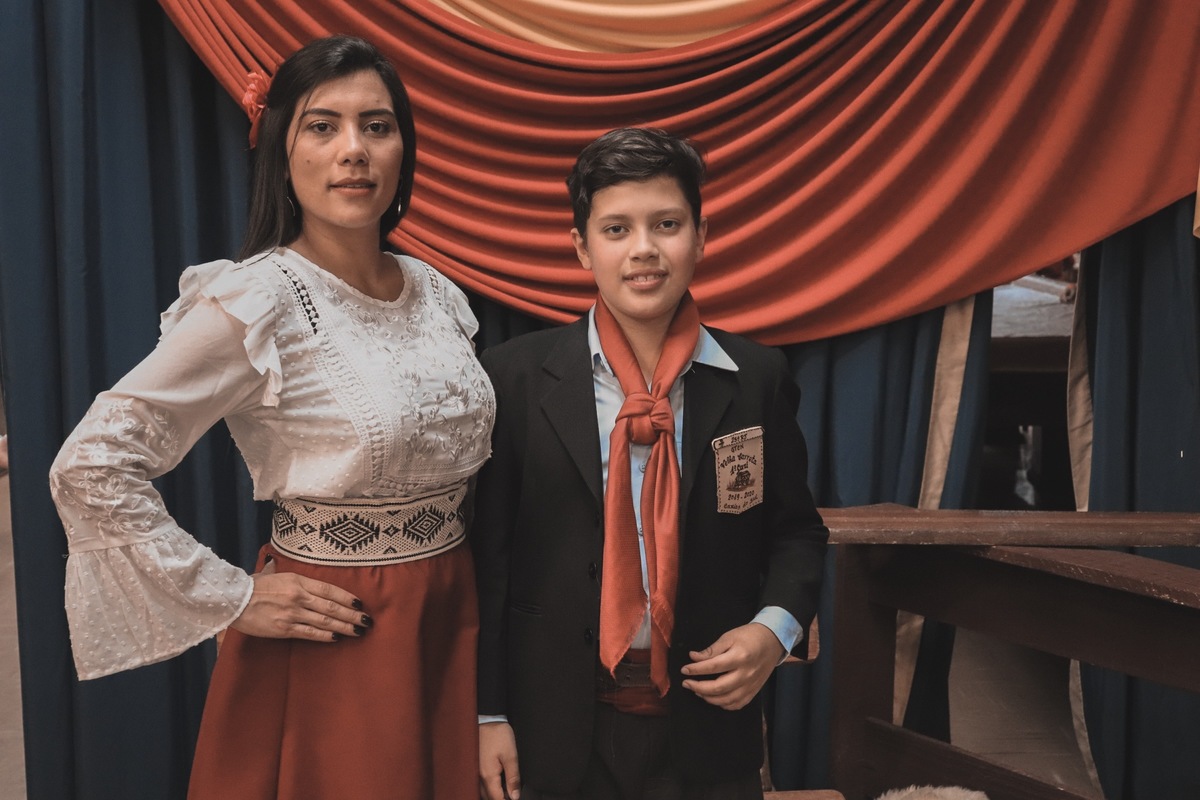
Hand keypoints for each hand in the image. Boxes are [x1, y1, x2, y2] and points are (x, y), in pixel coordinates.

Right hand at [230, 559, 367, 641]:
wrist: (233, 600)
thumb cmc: (253, 585)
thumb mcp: (276, 573)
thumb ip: (293, 577)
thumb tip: (304, 576)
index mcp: (298, 580)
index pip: (330, 589)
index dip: (347, 597)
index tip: (360, 603)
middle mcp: (299, 596)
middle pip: (332, 607)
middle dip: (352, 615)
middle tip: (368, 621)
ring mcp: (292, 613)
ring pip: (325, 622)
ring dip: (344, 627)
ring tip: (358, 630)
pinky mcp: (284, 628)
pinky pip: (309, 633)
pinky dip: (325, 636)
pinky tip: (337, 638)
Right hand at [479, 721, 520, 799]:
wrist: (486, 719)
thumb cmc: (498, 734)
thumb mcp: (511, 755)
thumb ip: (513, 778)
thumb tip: (515, 796)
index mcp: (488, 775)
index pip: (496, 799)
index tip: (514, 799)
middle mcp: (477, 776)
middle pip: (488, 797)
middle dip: (499, 798)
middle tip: (511, 794)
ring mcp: (474, 771)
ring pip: (482, 791)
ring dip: (493, 793)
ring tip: (504, 789)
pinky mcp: (473, 766)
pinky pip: (479, 783)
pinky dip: (487, 786)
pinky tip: (496, 782)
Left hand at [679, 622, 783, 709]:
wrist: (773, 642)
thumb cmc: (749, 636)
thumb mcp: (729, 636)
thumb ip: (712, 649)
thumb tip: (693, 657)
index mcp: (739, 657)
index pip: (713, 667)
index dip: (696, 670)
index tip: (684, 670)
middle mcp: (746, 674)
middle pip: (718, 687)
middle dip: (698, 687)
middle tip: (686, 683)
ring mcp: (751, 685)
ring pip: (726, 700)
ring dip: (708, 698)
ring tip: (697, 690)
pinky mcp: (754, 691)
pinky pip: (737, 704)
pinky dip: (723, 705)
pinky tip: (714, 698)